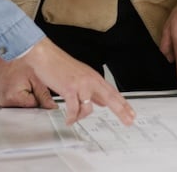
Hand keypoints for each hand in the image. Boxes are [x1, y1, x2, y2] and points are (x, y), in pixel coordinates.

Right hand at [0, 51, 56, 109]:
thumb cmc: (16, 56)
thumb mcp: (36, 75)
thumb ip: (44, 95)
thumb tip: (51, 106)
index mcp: (11, 97)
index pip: (32, 107)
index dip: (37, 97)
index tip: (35, 89)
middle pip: (21, 108)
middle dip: (26, 98)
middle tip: (24, 81)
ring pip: (12, 105)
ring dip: (16, 96)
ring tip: (15, 79)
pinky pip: (2, 99)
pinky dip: (7, 93)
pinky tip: (9, 81)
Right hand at [18, 38, 135, 125]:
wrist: (45, 55)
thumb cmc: (59, 64)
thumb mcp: (80, 76)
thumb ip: (91, 89)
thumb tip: (100, 101)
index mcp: (94, 77)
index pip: (113, 92)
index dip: (123, 104)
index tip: (131, 113)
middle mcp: (90, 80)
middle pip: (110, 98)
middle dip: (121, 111)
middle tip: (128, 121)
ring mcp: (80, 84)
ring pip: (89, 108)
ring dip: (81, 116)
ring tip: (75, 118)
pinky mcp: (69, 89)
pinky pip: (73, 109)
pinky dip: (71, 117)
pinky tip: (69, 120)